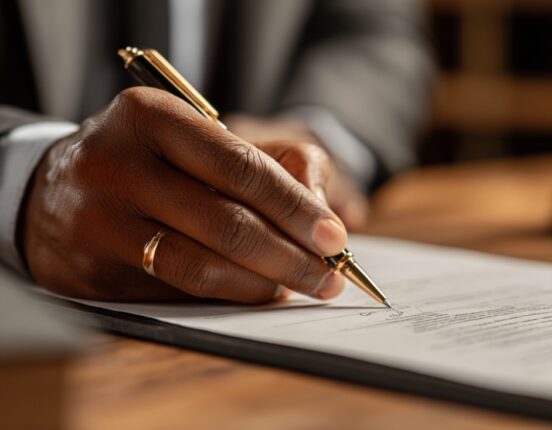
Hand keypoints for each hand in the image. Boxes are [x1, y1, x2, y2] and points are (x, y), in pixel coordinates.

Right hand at [22, 87, 347, 302]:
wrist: (56, 188)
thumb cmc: (154, 158)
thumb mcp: (208, 134)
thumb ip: (278, 159)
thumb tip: (321, 212)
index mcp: (150, 117)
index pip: (239, 167)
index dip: (294, 207)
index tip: (334, 238)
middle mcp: (116, 165)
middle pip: (224, 223)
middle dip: (289, 256)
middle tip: (329, 277)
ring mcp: (99, 222)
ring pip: (199, 266)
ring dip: (261, 284)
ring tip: (297, 286)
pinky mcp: (93, 271)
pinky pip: (175, 292)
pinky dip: (226, 295)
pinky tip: (255, 292)